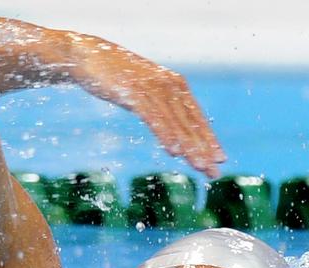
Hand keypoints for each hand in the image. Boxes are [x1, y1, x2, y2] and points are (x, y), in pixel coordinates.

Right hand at [68, 37, 226, 176]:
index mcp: (174, 85)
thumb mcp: (143, 90)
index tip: (220, 159)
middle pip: (190, 123)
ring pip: (175, 123)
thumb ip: (159, 104)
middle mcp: (168, 85)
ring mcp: (152, 88)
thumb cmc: (115, 74)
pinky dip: (165, 134)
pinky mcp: (134, 93)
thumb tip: (170, 127)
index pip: (196, 117)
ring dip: (189, 147)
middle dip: (203, 150)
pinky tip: (173, 151)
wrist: (87, 55)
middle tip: (214, 172)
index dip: (209, 139)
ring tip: (199, 166)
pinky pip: (154, 118)